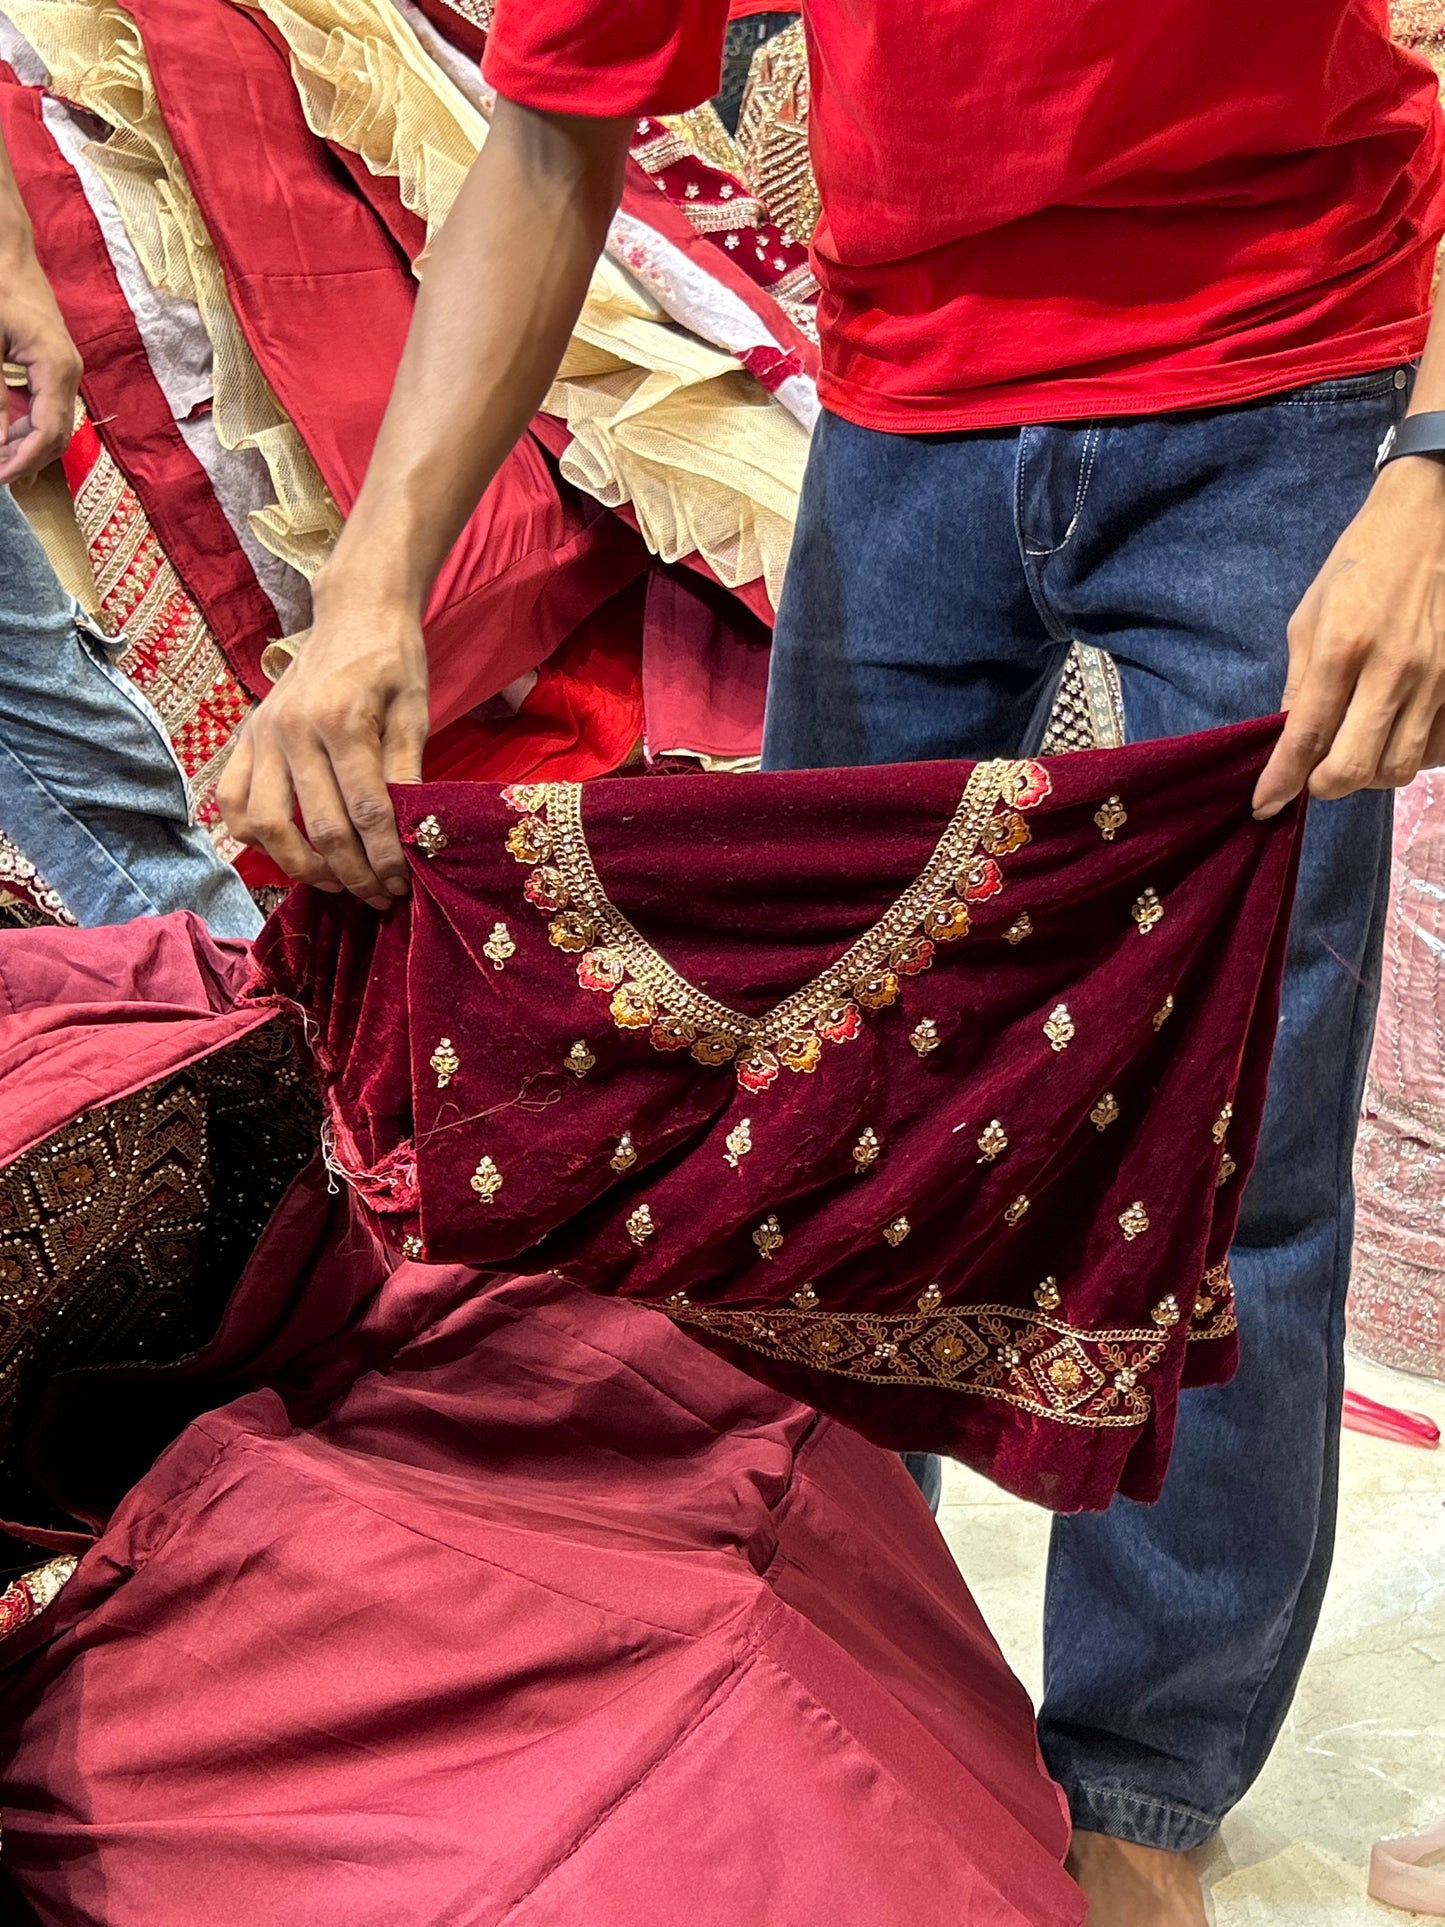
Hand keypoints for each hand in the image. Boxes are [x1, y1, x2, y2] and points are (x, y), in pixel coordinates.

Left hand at [0, 254, 81, 485]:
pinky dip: (25, 426)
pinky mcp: (53, 364)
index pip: (49, 434)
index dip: (22, 462)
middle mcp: (69, 373)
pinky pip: (46, 407)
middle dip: (26, 461)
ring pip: (53, 425)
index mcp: (57, 368)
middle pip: (57, 437)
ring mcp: (64, 369)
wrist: (6, 246)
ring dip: (24, 446)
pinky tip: (4, 432)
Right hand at [219, 586, 428, 905]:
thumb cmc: (390, 662)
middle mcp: (292, 731)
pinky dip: (254, 836)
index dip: (385, 858)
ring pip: (265, 825)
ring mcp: (262, 736)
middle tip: (378, 895)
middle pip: (319, 828)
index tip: (402, 884)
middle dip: (353, 874)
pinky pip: (232, 802)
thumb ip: (407, 772)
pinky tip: (288, 850)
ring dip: (300, 865)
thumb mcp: (413, 712)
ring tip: (336, 880)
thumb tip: (412, 834)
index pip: (365, 811)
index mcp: (340, 721)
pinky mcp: (245, 738)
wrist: (354, 613)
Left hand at [1254, 454, 1444, 816]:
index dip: (1281, 781)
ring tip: (1353, 751)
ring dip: (1367, 775)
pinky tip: (1391, 736)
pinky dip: (1407, 756)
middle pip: (1355, 768)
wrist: (1432, 521)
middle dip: (1325, 786)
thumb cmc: (1361, 564)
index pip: (1306, 737)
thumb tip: (1289, 737)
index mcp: (1343, 649)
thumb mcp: (1309, 615)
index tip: (1263, 805)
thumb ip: (1300, 681)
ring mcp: (1436, 679)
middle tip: (1313, 776)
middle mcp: (1393, 670)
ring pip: (1399, 768)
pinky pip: (1435, 750)